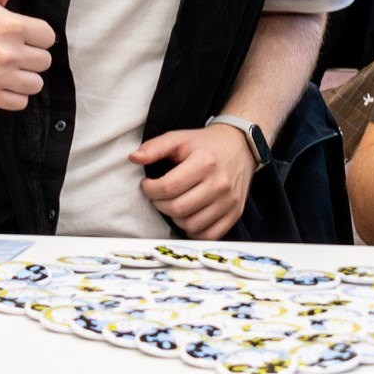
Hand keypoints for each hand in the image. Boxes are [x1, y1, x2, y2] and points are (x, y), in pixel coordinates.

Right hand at [0, 0, 54, 109]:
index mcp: (11, 26)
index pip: (49, 37)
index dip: (37, 36)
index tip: (23, 35)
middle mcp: (8, 52)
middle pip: (44, 61)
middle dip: (31, 56)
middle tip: (14, 51)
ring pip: (35, 84)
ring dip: (25, 77)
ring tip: (10, 68)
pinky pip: (20, 102)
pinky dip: (14, 95)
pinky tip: (3, 83)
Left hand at [133, 124, 257, 238]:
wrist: (240, 146)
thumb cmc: (205, 144)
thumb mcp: (179, 138)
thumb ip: (155, 147)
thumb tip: (133, 158)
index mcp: (205, 162)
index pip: (168, 187)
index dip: (150, 190)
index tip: (147, 185)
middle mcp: (220, 183)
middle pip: (178, 209)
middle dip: (160, 205)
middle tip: (158, 196)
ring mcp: (229, 201)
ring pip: (191, 225)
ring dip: (175, 219)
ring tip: (173, 205)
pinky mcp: (235, 213)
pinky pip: (209, 235)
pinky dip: (194, 231)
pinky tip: (188, 217)